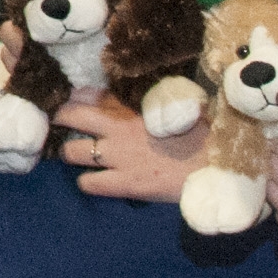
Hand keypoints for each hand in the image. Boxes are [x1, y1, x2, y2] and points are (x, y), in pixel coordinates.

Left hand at [53, 90, 203, 205]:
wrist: (218, 162)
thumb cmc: (202, 132)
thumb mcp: (174, 106)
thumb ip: (147, 101)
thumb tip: (132, 98)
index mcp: (132, 104)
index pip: (88, 93)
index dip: (74, 97)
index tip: (70, 101)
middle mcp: (118, 127)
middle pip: (69, 116)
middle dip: (59, 119)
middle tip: (58, 125)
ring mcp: (119, 156)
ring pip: (71, 152)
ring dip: (70, 153)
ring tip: (74, 155)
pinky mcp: (125, 183)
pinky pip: (88, 184)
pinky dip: (87, 183)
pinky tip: (94, 181)